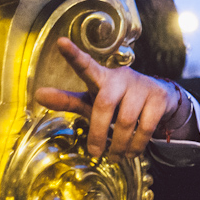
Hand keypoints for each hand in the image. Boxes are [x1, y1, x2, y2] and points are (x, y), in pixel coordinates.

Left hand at [35, 36, 181, 158]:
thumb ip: (67, 100)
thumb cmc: (118, 101)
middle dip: (97, 132)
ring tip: (114, 156)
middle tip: (95, 153)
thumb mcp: (92, 101)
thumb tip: (38, 94)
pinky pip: (144, 128)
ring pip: (125, 121)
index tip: (60, 42)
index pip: (86, 65)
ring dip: (117, 145)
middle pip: (103, 104)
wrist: (161, 100)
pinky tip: (131, 152)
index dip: (73, 55)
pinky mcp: (159, 98)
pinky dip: (135, 146)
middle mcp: (122, 77)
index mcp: (102, 77)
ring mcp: (142, 86)